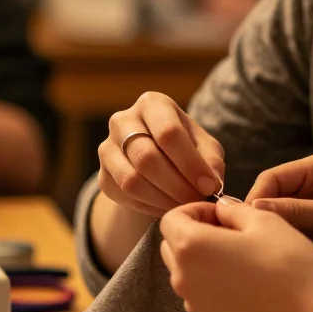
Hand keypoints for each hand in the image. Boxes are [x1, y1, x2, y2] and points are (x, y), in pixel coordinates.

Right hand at [98, 92, 224, 218]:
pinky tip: (166, 207)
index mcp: (153, 104)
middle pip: (147, 158)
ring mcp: (108, 147)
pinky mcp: (102, 176)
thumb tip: (210, 183)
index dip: (190, 164)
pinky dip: (149, 207)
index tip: (209, 187)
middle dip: (176, 186)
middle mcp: (123, 120)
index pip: (168, 133)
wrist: (156, 160)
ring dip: (162, 200)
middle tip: (196, 201)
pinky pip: (124, 196)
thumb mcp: (204, 147)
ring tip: (183, 206)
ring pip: (132, 180)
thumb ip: (210, 161)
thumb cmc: (186, 147)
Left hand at [160, 198, 312, 311]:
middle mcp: (183, 278)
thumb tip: (221, 209)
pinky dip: (211, 281)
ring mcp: (194, 304)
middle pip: (172, 245)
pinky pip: (199, 293)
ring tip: (239, 256)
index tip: (222, 214)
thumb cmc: (288, 264)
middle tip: (230, 231)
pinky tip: (244, 280)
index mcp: (191, 247)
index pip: (171, 219)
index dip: (195, 209)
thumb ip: (233, 210)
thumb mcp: (265, 221)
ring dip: (202, 258)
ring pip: (184, 271)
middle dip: (194, 232)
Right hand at [247, 153, 312, 289]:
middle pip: (268, 199)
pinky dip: (278, 246)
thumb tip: (254, 206)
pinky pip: (284, 237)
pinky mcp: (311, 234)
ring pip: (273, 220)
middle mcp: (309, 187)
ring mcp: (309, 212)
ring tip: (261, 253)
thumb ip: (296, 211)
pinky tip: (273, 260)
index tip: (245, 223)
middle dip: (259, 218)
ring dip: (268, 234)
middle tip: (249, 243)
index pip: (272, 178)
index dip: (255, 198)